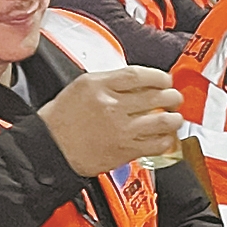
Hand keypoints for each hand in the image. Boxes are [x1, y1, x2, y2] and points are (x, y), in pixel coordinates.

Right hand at [39, 65, 183, 176]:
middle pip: (156, 96)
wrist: (51, 147)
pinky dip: (167, 139)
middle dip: (172, 96)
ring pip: (162, 121)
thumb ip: (110, 80)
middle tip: (174, 97)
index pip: (139, 76)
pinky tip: (165, 136)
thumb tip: (139, 80)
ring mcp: (121, 130)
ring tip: (175, 117)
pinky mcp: (125, 150)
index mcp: (99, 86)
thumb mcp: (82, 86)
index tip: (165, 79)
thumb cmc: (62, 119)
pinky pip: (157, 144)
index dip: (159, 77)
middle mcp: (111, 106)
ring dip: (175, 118)